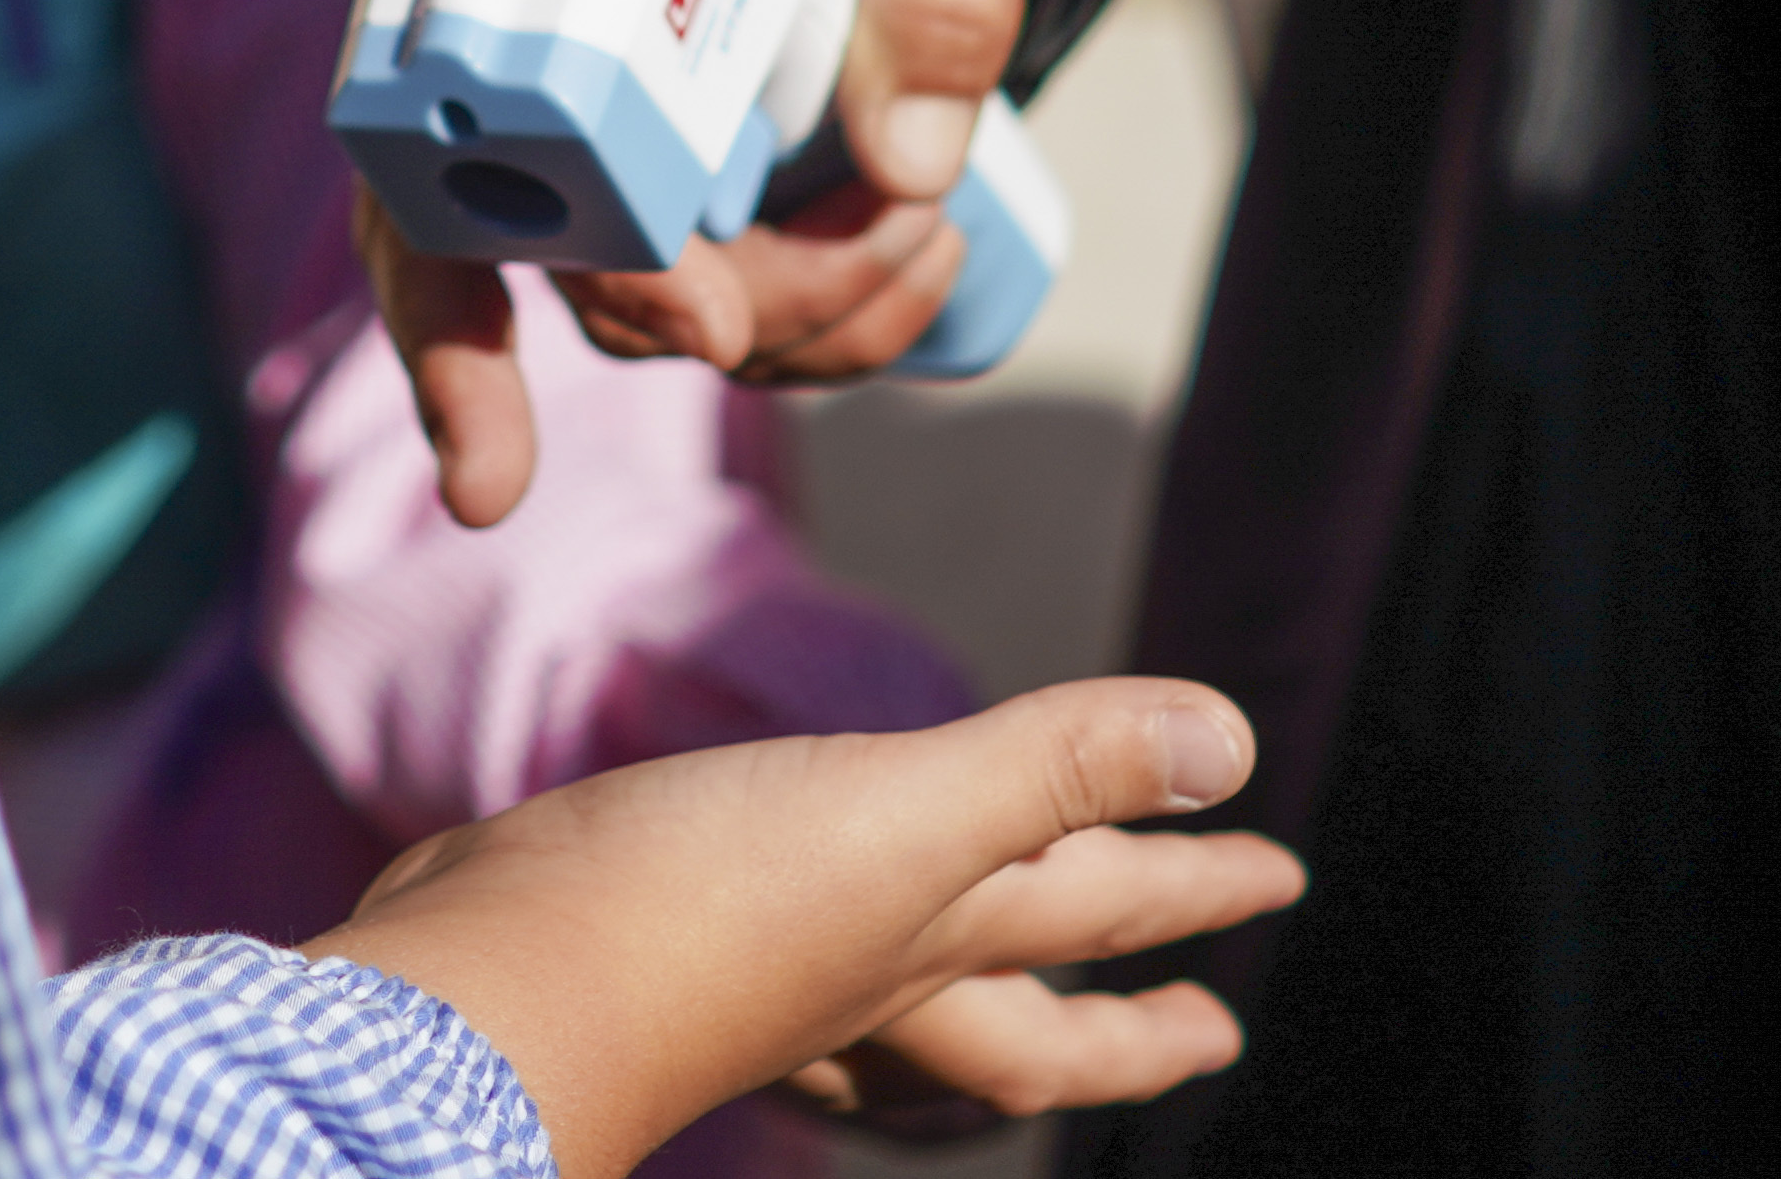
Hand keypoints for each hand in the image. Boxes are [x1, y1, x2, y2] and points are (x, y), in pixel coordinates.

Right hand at [323, 679, 1304, 1178]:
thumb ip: (1057, 769)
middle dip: (1122, 1017)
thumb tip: (1233, 748)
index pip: (1100, 915)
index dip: (1197, 887)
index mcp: (938, 939)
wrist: (498, 988)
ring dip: (984, 1029)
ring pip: (914, 1032)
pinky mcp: (669, 962)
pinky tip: (804, 970)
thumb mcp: (909, 812)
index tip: (1282, 876)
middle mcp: (871, 979)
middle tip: (1207, 1027)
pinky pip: (794, 1002)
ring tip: (1015, 1031)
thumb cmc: (707, 907)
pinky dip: (829, 992)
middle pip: (1029, 1015)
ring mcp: (768, 987)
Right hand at [368, 0, 1046, 525]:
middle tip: (823, 280)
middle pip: (566, 284)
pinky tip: (933, 254)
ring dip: (806, 321)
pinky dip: (851, 327)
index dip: (458, 329)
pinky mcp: (744, 201)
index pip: (424, 189)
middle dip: (686, 319)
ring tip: (930, 217)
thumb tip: (911, 156)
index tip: (548, 414)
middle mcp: (567, 96)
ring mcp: (655, 162)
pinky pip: (770, 325)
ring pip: (678, 322)